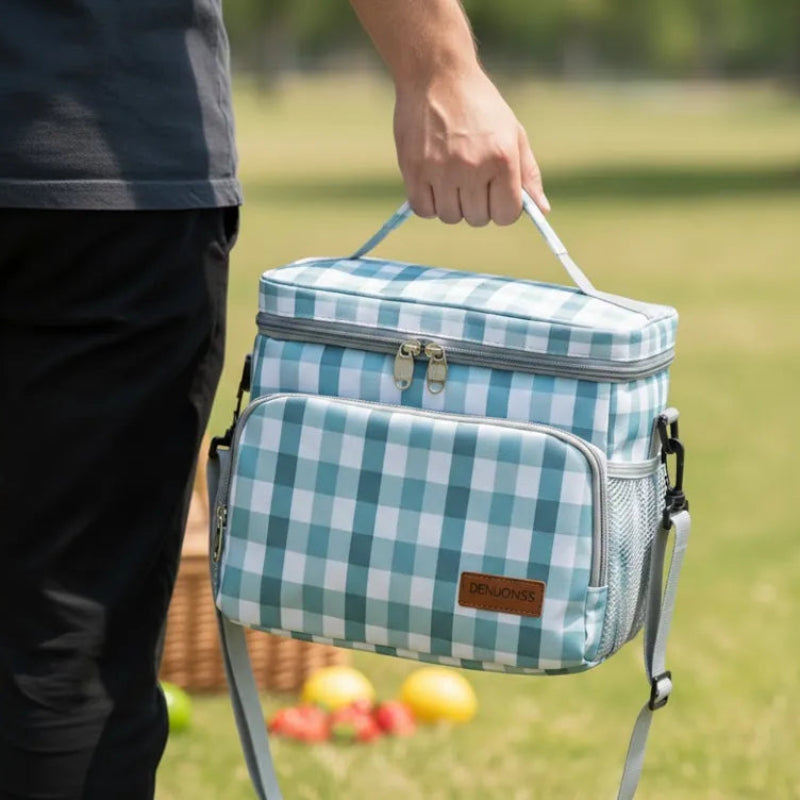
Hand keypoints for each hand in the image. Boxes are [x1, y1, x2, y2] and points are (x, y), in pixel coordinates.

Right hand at [393, 67, 548, 225]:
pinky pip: (425, 209)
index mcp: (502, 158)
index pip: (506, 214)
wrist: (437, 74)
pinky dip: (429, 203)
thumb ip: (528, 174)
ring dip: (451, 204)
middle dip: (476, 205)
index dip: (502, 209)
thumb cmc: (480, 105)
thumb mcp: (513, 133)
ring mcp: (441, 170)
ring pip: (450, 216)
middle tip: (470, 180)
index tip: (494, 194)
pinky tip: (433, 183)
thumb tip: (543, 210)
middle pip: (477, 218)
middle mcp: (472, 167)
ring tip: (450, 177)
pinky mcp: (414, 169)